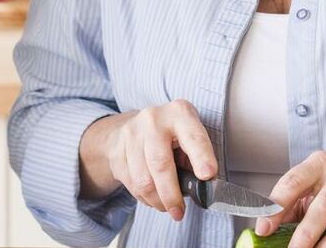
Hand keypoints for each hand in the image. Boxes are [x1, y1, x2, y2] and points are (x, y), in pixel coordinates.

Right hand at [84, 100, 217, 222]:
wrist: (135, 125)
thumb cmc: (172, 134)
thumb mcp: (190, 134)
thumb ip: (198, 156)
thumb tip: (203, 186)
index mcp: (179, 113)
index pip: (193, 137)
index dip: (201, 157)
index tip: (208, 175)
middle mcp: (154, 120)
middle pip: (161, 164)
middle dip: (171, 194)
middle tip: (179, 212)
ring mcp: (132, 135)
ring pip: (143, 179)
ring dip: (157, 200)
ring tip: (167, 207)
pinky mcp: (118, 151)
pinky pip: (131, 184)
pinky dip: (144, 197)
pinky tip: (153, 197)